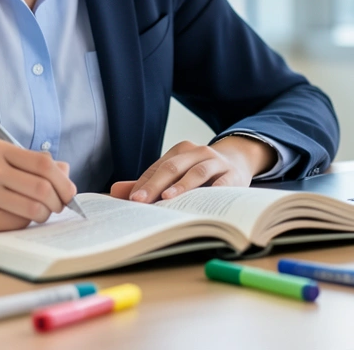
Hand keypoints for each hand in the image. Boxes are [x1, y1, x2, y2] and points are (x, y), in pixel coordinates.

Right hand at [0, 140, 75, 233]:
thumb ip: (30, 164)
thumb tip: (65, 171)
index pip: (43, 164)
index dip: (63, 181)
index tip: (68, 192)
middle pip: (42, 188)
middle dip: (58, 202)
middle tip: (57, 207)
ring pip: (33, 209)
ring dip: (44, 215)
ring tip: (39, 214)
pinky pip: (16, 224)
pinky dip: (24, 224)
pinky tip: (16, 219)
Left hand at [109, 137, 274, 203]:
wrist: (238, 161)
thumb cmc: (201, 171)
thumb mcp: (177, 173)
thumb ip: (148, 182)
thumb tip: (115, 191)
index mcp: (181, 150)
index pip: (158, 167)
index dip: (143, 184)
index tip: (130, 200)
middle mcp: (198, 152)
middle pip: (173, 167)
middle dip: (154, 185)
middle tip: (140, 201)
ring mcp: (217, 162)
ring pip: (197, 172)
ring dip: (181, 186)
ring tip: (167, 198)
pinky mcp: (234, 175)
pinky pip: (223, 184)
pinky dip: (212, 192)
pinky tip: (203, 203)